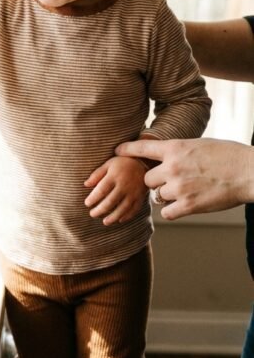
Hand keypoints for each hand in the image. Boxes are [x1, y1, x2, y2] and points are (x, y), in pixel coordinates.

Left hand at [84, 156, 149, 225]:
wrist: (144, 162)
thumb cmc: (122, 163)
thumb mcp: (108, 164)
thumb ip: (97, 174)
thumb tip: (85, 184)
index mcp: (114, 176)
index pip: (101, 190)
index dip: (93, 198)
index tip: (87, 204)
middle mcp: (124, 185)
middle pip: (111, 201)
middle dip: (100, 210)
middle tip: (92, 214)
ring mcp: (133, 192)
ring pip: (123, 208)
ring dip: (113, 217)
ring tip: (105, 222)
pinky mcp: (141, 197)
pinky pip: (134, 209)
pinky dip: (127, 216)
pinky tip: (120, 220)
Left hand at [115, 138, 253, 219]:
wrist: (247, 172)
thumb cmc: (228, 156)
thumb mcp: (200, 145)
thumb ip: (180, 152)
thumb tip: (168, 158)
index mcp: (175, 148)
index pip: (143, 147)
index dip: (128, 150)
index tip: (117, 152)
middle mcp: (172, 167)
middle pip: (148, 179)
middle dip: (157, 182)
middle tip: (173, 182)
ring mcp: (179, 187)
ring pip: (158, 196)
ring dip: (168, 197)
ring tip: (188, 191)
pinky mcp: (188, 205)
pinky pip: (167, 212)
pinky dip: (173, 211)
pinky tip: (185, 205)